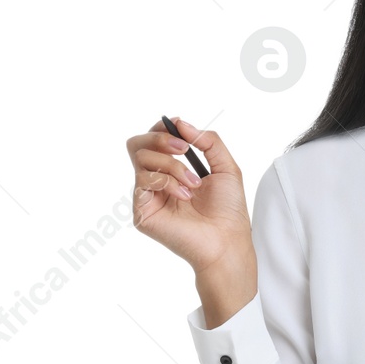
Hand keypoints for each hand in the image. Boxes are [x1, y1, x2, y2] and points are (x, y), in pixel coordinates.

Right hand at [126, 117, 253, 275]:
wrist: (227, 240)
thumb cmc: (228, 210)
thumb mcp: (226, 166)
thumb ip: (208, 141)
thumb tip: (180, 123)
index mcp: (172, 171)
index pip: (153, 141)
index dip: (162, 129)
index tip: (179, 126)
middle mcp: (156, 182)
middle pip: (136, 144)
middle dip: (160, 138)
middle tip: (184, 149)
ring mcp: (147, 197)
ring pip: (141, 159)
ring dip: (172, 166)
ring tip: (194, 183)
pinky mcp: (142, 211)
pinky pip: (143, 181)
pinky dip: (168, 182)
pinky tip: (185, 196)